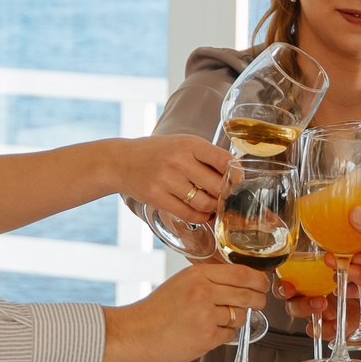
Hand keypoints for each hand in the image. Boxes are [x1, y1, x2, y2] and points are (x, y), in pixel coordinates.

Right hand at [101, 260, 268, 361]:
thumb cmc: (158, 309)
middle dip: (258, 300)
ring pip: (240, 316)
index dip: (258, 279)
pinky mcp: (206, 337)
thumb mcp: (182, 281)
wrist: (137, 333)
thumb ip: (208, 278)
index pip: (241, 273)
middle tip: (258, 302)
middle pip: (247, 295)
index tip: (263, 284)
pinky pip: (230, 335)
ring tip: (219, 320)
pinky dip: (224, 335)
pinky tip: (208, 332)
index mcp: (198, 275)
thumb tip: (240, 279)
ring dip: (237, 319)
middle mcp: (203, 292)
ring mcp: (205, 316)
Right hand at [114, 134, 233, 221]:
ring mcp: (167, 180)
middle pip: (217, 186)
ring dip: (213, 208)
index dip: (236, 174)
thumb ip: (206, 155)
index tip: (239, 181)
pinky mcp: (157, 197)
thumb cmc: (158, 152)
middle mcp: (178, 161)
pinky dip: (201, 217)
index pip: (223, 160)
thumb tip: (236, 172)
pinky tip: (203, 214)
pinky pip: (189, 214)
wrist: (122, 162)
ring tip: (214, 206)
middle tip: (227, 197)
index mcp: (189, 144)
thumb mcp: (181, 143)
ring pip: (204, 203)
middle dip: (225, 195)